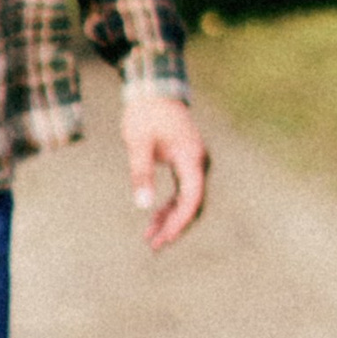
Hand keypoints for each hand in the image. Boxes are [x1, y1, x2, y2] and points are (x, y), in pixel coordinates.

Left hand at [122, 89, 209, 250]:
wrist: (153, 91)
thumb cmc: (145, 114)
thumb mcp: (138, 142)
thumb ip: (140, 173)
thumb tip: (143, 206)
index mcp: (191, 157)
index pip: (192, 198)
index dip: (180, 221)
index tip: (165, 238)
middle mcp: (199, 162)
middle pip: (193, 203)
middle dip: (175, 226)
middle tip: (154, 246)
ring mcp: (194, 164)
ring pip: (187, 200)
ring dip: (170, 219)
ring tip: (150, 239)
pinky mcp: (186, 164)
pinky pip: (182, 192)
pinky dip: (169, 207)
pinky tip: (153, 221)